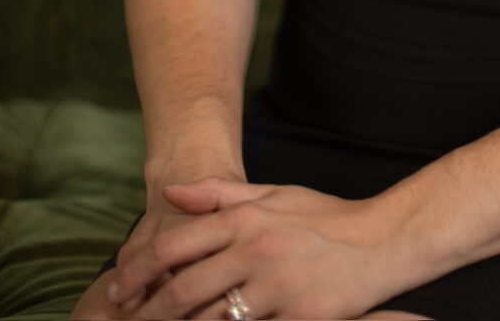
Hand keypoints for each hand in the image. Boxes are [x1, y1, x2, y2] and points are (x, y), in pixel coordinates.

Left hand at [109, 177, 403, 319]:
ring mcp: (276, 287)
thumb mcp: (274, 194)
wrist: (381, 243)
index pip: (174, 244)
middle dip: (148, 311)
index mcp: (247, 218)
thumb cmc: (324, 218)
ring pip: (208, 320)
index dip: (138, 270)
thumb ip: (219, 194)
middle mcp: (256, 250)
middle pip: (182, 289)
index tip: (118, 289)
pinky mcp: (296, 318)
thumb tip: (169, 192)